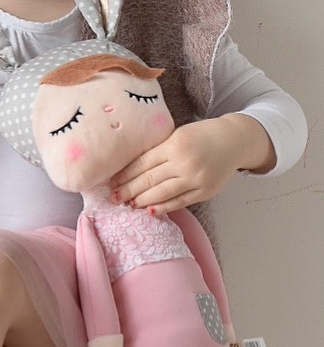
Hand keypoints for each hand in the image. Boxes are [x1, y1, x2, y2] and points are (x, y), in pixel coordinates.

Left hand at [109, 114, 275, 215]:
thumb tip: (130, 169)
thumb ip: (158, 151)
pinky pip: (179, 202)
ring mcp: (196, 179)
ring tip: (128, 204)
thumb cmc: (200, 136)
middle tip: (113, 198)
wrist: (235, 140)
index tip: (112, 182)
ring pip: (162, 193)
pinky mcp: (205, 191)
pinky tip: (149, 211)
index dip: (125, 174)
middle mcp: (184, 162)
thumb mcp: (177, 135)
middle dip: (128, 190)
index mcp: (174, 144)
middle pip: (149, 180)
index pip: (142, 163)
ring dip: (142, 201)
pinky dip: (163, 208)